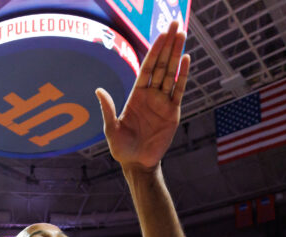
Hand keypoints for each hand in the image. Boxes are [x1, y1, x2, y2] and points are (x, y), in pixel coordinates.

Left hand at [95, 21, 189, 170]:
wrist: (137, 164)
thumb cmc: (122, 148)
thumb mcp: (111, 130)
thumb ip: (108, 110)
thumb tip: (98, 90)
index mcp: (136, 95)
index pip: (148, 67)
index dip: (154, 50)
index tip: (161, 33)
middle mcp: (151, 95)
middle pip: (162, 64)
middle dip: (168, 44)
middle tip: (176, 24)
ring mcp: (163, 102)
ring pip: (171, 73)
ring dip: (177, 53)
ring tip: (183, 34)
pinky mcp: (173, 112)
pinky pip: (179, 90)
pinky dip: (183, 75)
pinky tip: (186, 59)